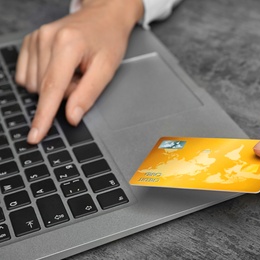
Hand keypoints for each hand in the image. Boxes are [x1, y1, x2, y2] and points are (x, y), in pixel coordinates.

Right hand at [15, 0, 143, 143]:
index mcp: (68, 45)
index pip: (52, 89)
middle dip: (64, 93)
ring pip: (35, 84)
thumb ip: (88, 94)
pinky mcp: (29, 41)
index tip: (35, 135)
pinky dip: (43, 79)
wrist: (103, 16)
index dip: (44, 116)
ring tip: (73, 70)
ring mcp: (35, 38)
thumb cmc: (108, 40)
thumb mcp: (107, 68)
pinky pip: (27, 75)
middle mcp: (46, 39)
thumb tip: (72, 117)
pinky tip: (60, 68)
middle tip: (82, 77)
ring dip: (54, 86)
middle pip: (45, 89)